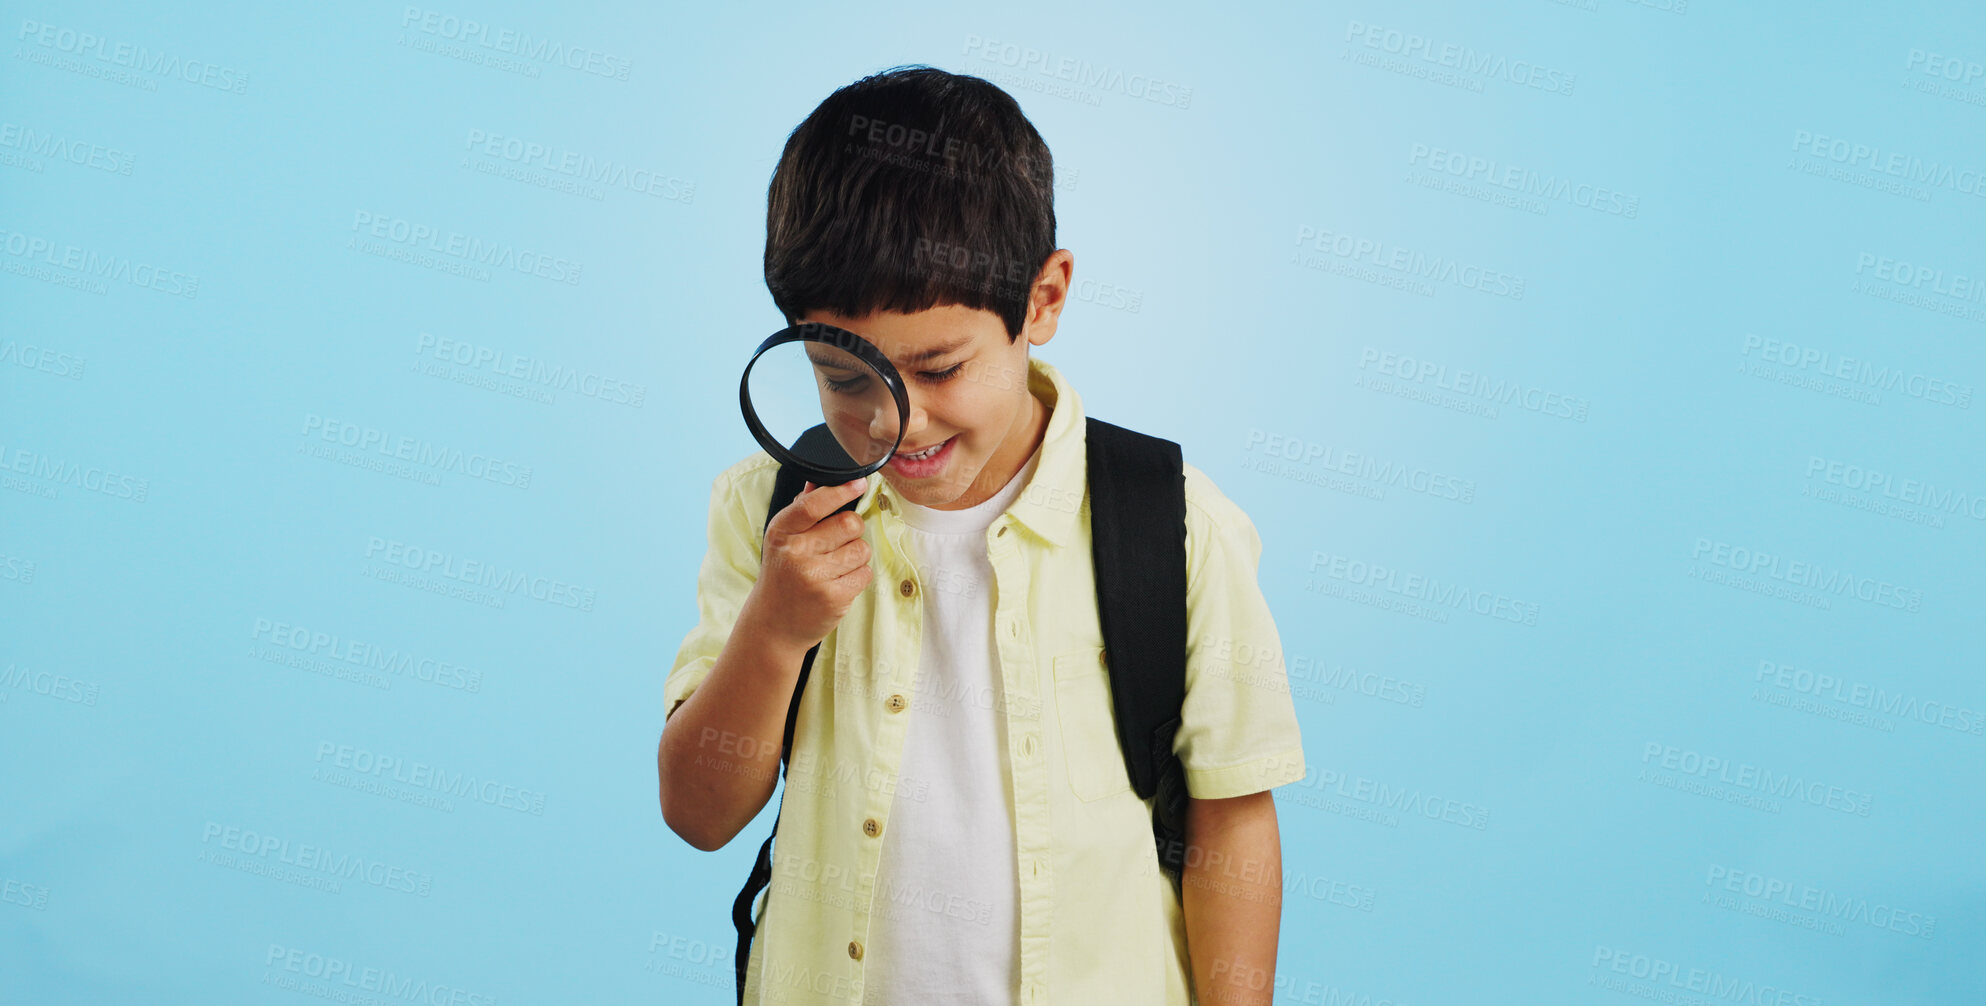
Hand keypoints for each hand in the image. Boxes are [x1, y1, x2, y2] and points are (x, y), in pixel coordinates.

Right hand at [746, 476, 873, 653]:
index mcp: (781, 532)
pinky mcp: (834, 598)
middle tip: (836, 543)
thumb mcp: (782, 540)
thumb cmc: (782, 575)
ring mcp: (815, 577)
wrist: (773, 625)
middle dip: (852, 530)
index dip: (841, 491)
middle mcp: (796, 552)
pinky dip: (857, 577)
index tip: (859, 483)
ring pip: (862, 549)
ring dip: (856, 555)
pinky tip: (838, 583)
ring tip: (835, 566)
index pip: (814, 504)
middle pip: (850, 523)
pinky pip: (865, 573)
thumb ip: (802, 509)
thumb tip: (819, 481)